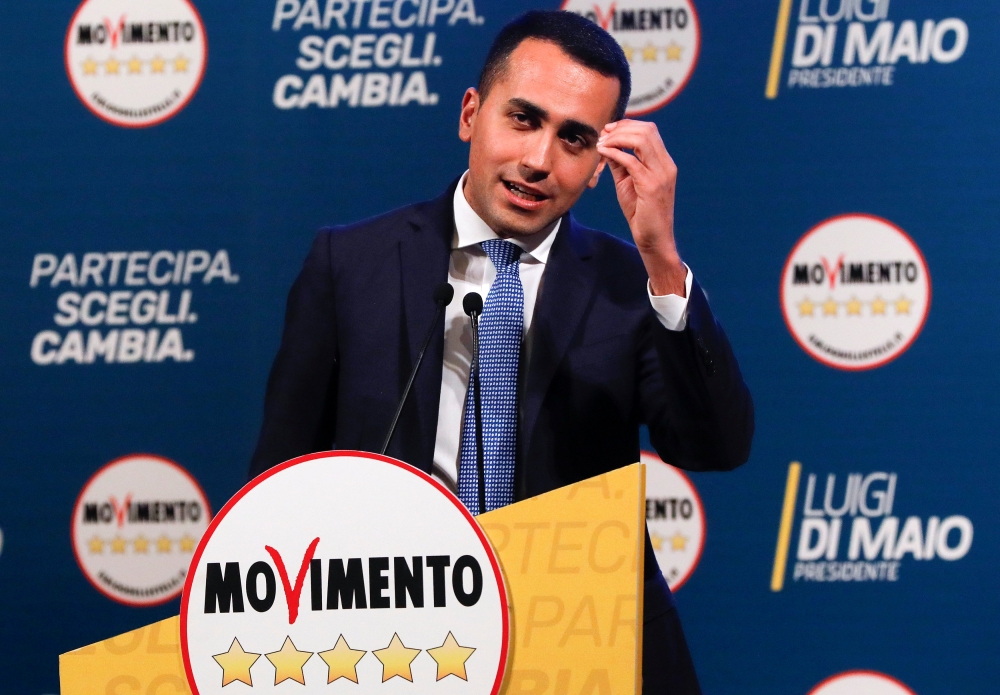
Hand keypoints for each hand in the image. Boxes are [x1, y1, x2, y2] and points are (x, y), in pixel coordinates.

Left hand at [597, 120, 686, 296]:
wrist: (654, 239)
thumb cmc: (641, 214)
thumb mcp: (628, 183)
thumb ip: (620, 164)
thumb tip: (607, 146)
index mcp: (663, 162)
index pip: (649, 130)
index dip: (627, 125)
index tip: (608, 130)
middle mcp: (666, 165)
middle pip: (647, 130)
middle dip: (621, 128)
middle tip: (603, 134)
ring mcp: (661, 175)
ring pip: (641, 140)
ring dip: (618, 138)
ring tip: (602, 144)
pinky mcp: (651, 186)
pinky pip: (631, 161)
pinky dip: (615, 153)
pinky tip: (603, 153)